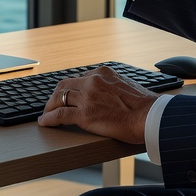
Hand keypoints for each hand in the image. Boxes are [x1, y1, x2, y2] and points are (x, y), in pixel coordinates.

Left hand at [37, 66, 158, 143]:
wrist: (149, 116)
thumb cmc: (143, 106)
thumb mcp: (126, 85)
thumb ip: (112, 86)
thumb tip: (107, 94)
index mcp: (103, 72)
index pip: (79, 78)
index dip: (71, 89)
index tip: (67, 96)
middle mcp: (92, 81)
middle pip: (64, 85)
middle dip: (56, 95)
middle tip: (51, 105)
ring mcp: (87, 97)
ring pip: (60, 98)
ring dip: (50, 107)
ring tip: (46, 114)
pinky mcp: (85, 114)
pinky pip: (60, 115)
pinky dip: (49, 118)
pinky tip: (45, 122)